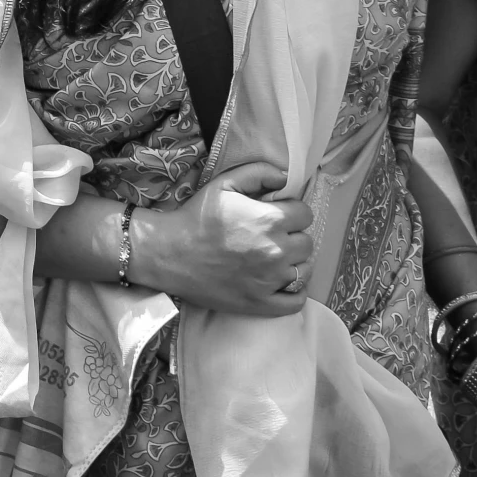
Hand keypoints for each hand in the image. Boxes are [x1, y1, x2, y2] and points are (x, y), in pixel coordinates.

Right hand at [131, 162, 314, 316]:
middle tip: (273, 235)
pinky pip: (296, 301)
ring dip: (294, 262)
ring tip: (275, 257)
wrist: (170, 253)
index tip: (278, 213)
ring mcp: (270, 281)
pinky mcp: (262, 304)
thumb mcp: (224, 182)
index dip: (292, 211)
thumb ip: (259, 172)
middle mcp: (276, 251)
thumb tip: (285, 178)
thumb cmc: (197, 216)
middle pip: (306, 242)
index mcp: (269, 220)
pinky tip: (284, 281)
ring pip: (304, 270)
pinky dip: (296, 291)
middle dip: (293, 235)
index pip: (305, 214)